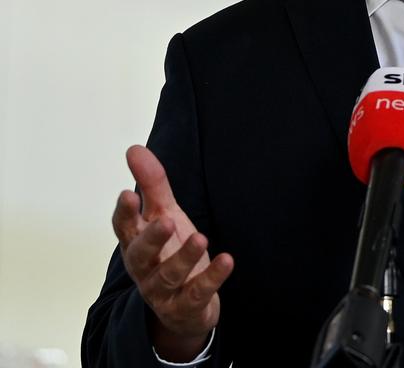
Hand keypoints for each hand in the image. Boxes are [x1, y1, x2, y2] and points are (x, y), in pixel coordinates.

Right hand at [112, 145, 233, 360]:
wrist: (184, 307)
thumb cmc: (169, 252)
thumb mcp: (164, 215)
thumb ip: (153, 185)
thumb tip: (134, 149)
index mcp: (136, 243)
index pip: (124, 228)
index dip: (125, 213)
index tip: (128, 193)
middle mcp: (145, 267)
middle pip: (140, 254)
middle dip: (151, 238)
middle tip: (166, 220)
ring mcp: (163, 290)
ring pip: (168, 275)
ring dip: (183, 257)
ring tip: (201, 238)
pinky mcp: (186, 306)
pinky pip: (197, 293)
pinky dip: (212, 277)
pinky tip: (227, 260)